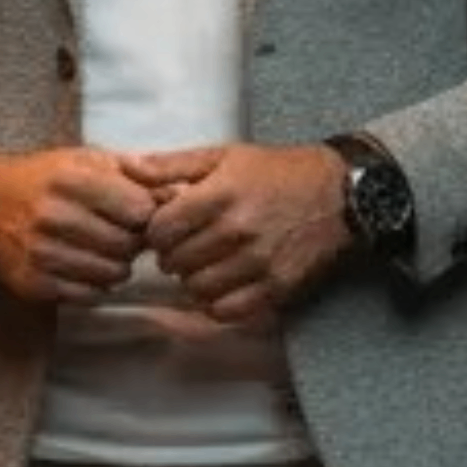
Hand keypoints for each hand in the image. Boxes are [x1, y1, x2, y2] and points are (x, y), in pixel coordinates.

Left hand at [119, 143, 352, 324]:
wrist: (339, 194)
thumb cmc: (277, 171)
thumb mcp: (224, 155)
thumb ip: (173, 164)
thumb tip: (127, 166)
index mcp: (220, 194)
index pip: (160, 230)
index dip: (156, 231)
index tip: (167, 227)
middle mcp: (237, 231)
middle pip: (175, 261)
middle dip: (173, 254)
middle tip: (185, 245)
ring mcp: (258, 263)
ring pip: (196, 289)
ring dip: (193, 278)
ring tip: (204, 262)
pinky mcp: (276, 287)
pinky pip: (226, 311)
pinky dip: (216, 301)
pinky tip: (222, 283)